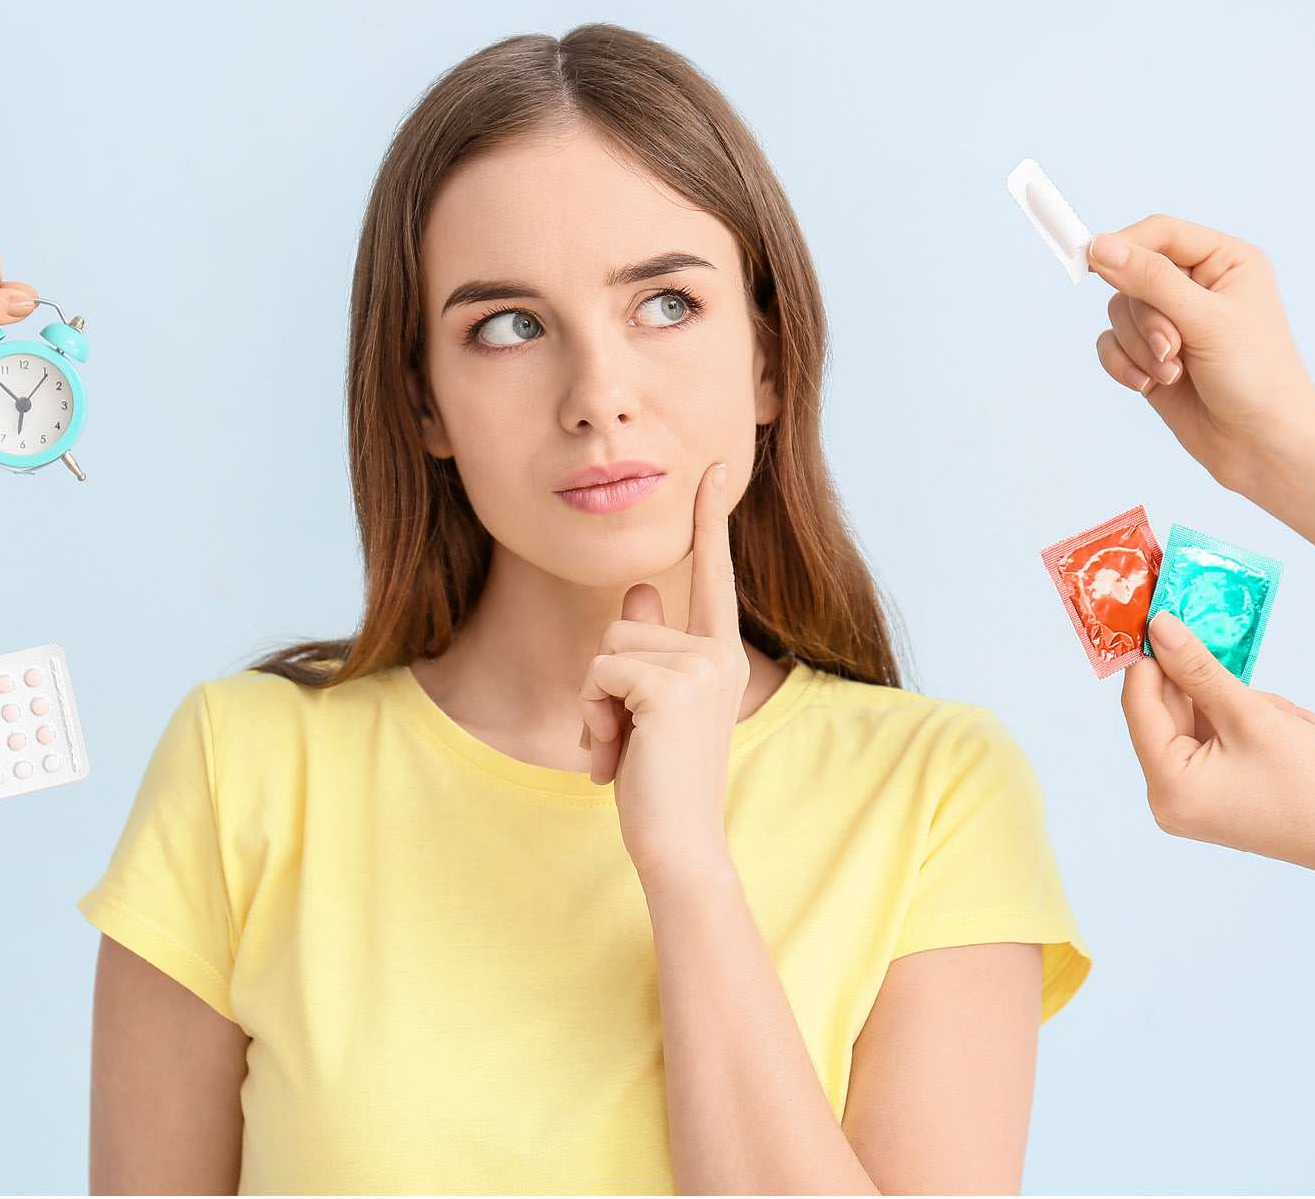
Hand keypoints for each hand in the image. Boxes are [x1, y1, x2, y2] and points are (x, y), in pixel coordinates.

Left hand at [579, 463, 748, 882]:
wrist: (678, 847)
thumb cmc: (660, 783)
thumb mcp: (648, 708)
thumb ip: (647, 646)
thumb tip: (638, 588)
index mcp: (721, 656)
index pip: (713, 574)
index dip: (709, 520)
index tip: (710, 467)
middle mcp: (719, 654)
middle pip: (623, 625)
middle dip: (604, 685)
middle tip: (626, 741)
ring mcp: (700, 668)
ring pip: (605, 648)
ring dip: (594, 705)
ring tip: (622, 751)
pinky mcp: (669, 687)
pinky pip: (599, 673)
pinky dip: (593, 718)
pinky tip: (615, 758)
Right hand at [1087, 215, 1314, 491]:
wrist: (1264, 446)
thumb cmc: (1257, 377)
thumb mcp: (1205, 319)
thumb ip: (1150, 280)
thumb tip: (1099, 247)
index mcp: (1225, 261)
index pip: (1160, 233)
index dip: (1125, 245)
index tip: (1090, 262)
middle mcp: (1198, 286)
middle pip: (1132, 276)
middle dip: (1145, 319)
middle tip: (1172, 348)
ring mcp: (1174, 323)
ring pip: (1119, 313)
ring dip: (1138, 347)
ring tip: (1171, 372)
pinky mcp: (1152, 357)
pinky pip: (1112, 345)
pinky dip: (1123, 365)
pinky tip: (1149, 385)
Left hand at [1123, 611, 1314, 879]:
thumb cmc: (1308, 781)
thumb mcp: (1249, 713)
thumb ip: (1197, 668)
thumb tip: (1159, 626)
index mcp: (1166, 785)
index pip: (1138, 704)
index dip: (1149, 658)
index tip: (1163, 617)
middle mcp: (1165, 799)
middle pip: (1164, 716)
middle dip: (1202, 684)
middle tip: (1233, 656)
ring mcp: (1185, 802)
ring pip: (1191, 725)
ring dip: (1230, 704)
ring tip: (1280, 712)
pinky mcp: (1206, 798)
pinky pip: (1207, 744)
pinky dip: (1236, 724)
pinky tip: (1279, 722)